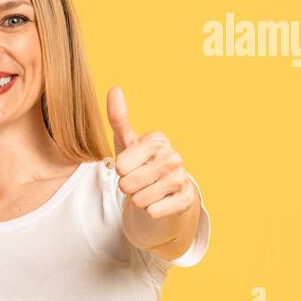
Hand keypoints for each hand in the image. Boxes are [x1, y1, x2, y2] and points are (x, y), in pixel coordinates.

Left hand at [106, 86, 195, 218]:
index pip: (119, 166)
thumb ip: (118, 117)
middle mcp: (173, 156)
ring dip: (138, 199)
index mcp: (156, 140)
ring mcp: (182, 178)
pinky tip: (159, 200)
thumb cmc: (140, 161)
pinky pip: (153, 211)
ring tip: (147, 189)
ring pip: (139, 200)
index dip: (120, 171)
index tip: (131, 166)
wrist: (164, 188)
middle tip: (138, 180)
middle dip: (127, 187)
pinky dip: (151, 210)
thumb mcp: (126, 141)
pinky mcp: (186, 199)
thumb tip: (114, 89)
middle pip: (127, 185)